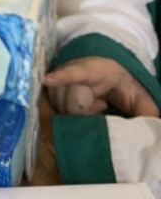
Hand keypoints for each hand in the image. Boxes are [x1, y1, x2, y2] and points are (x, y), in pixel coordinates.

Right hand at [43, 56, 159, 117]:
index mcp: (97, 70)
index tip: (48, 80)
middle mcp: (73, 69)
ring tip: (94, 104)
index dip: (62, 76)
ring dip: (77, 112)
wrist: (112, 73)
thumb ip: (147, 113)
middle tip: (101, 106)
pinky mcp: (55, 85)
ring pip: (61, 105)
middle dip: (84, 112)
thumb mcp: (141, 97)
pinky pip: (54, 105)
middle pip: (71, 101)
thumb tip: (151, 129)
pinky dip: (68, 111)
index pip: (77, 72)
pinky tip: (84, 104)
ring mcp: (62, 76)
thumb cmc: (125, 86)